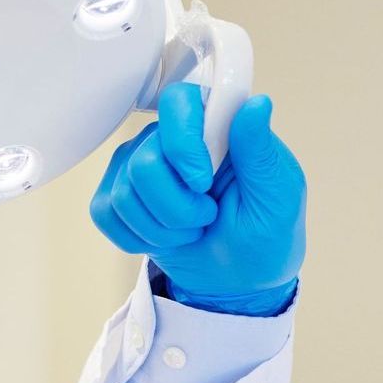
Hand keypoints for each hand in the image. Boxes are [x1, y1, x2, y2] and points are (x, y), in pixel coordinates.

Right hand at [88, 82, 306, 315]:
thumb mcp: (278, 198)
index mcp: (216, 126)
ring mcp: (140, 164)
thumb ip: (261, 152)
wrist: (241, 280)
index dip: (182, 144)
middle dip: (177, 207)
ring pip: (125, 192)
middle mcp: (172, 138)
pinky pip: (105, 212)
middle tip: (207, 217)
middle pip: (144, 161)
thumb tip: (257, 104)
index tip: (202, 183)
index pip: (179, 102)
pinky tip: (165, 239)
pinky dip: (137, 238)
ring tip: (192, 231)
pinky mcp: (119, 195)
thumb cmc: (266, 236)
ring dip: (163, 228)